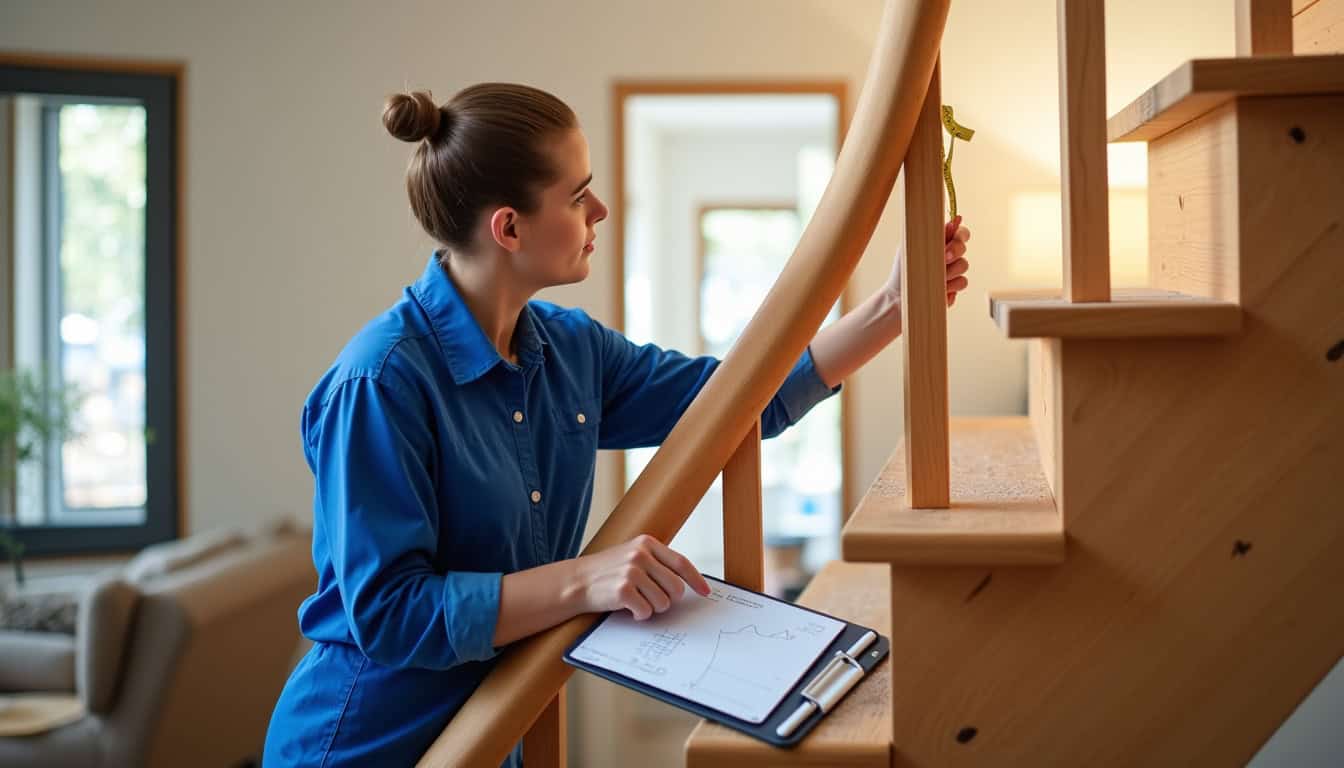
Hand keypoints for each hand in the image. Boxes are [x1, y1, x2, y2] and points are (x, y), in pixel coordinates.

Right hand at [571, 534, 711, 620]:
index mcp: (647, 543)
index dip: (696, 580)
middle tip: (654, 600)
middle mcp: (641, 555)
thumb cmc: (608, 572)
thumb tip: (686, 582)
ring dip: (653, 608)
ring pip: (663, 602)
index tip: (705, 592)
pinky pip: (646, 612)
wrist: (576, 581)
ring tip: (637, 602)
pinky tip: (628, 609)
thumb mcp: (632, 555)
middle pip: (676, 587)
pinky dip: (640, 615)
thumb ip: (657, 563)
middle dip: (669, 600)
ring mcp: (631, 572)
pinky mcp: (623, 590)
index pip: (681, 563)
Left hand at [884, 215, 971, 307]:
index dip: (960, 235)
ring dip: (949, 271)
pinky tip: (938, 288)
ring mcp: (952, 272)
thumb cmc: (903, 270)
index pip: (959, 232)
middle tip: (944, 260)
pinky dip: (950, 286)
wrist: (899, 297)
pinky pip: (962, 282)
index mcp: (939, 243)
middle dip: (955, 251)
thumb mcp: (913, 247)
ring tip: (934, 278)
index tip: (951, 240)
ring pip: (964, 265)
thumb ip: (932, 233)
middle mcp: (948, 256)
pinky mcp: (954, 287)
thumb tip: (953, 221)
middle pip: (963, 247)